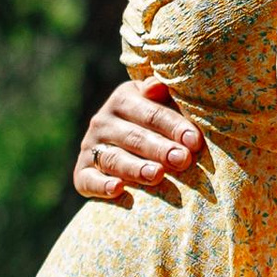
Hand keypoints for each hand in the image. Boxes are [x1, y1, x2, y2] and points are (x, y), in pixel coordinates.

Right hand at [76, 79, 210, 207]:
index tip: (194, 141)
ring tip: (156, 175)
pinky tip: (118, 189)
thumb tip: (155, 87)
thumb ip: (164, 94)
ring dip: (135, 168)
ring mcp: (90, 147)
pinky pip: (88, 179)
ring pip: (114, 159)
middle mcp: (103, 121)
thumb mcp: (162, 103)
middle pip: (134, 137)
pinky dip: (101, 185)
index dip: (174, 126)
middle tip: (182, 160)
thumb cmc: (157, 123)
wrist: (127, 146)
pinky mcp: (82, 172)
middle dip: (160, 149)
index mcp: (124, 99)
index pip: (151, 113)